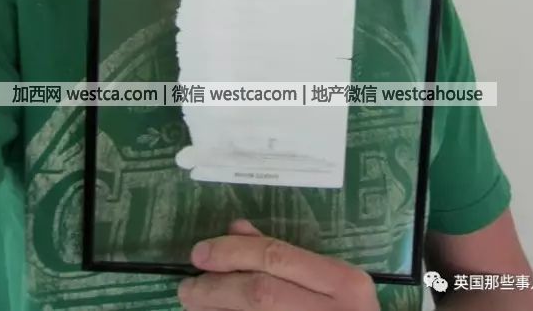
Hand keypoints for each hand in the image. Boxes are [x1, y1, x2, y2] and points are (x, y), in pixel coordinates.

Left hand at [178, 219, 379, 309]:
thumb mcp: (329, 281)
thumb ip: (284, 255)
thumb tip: (235, 229)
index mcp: (344, 282)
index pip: (277, 256)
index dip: (232, 252)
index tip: (199, 254)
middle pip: (260, 292)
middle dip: (216, 287)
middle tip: (187, 286)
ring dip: (216, 310)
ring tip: (193, 303)